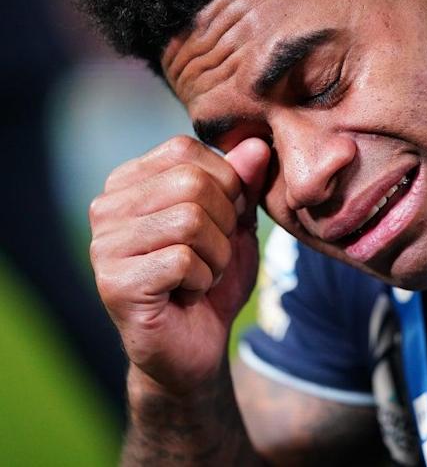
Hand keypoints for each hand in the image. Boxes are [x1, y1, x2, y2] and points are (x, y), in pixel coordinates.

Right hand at [89, 136, 270, 393]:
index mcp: (130, 183)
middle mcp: (107, 207)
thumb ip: (242, 183)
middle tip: (211, 256)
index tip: (221, 223)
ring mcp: (104, 245)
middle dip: (224, 225)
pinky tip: (187, 295)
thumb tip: (255, 144)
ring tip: (200, 276)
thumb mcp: (236, 223)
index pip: (187, 150)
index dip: (225, 185)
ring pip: (190, 221)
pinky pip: (184, 261)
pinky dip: (203, 281)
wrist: (196, 347)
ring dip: (216, 256)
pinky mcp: (114, 283)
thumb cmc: (211, 279)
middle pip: (192, 184)